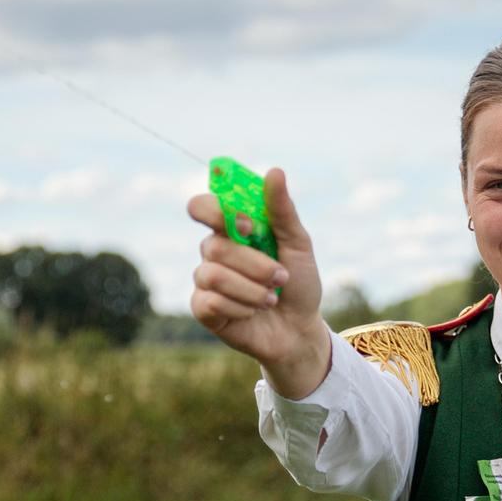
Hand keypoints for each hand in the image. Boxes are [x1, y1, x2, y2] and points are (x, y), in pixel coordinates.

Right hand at [187, 167, 330, 396]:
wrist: (299, 328)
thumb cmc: (298, 282)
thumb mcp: (298, 244)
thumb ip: (283, 211)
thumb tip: (274, 172)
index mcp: (232, 229)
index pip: (202, 207)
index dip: (216, 212)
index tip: (248, 225)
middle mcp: (214, 251)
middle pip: (213, 245)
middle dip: (253, 264)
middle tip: (280, 276)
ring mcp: (205, 280)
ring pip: (212, 274)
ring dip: (250, 289)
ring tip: (271, 298)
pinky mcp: (203, 308)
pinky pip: (210, 301)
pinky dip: (241, 307)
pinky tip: (253, 312)